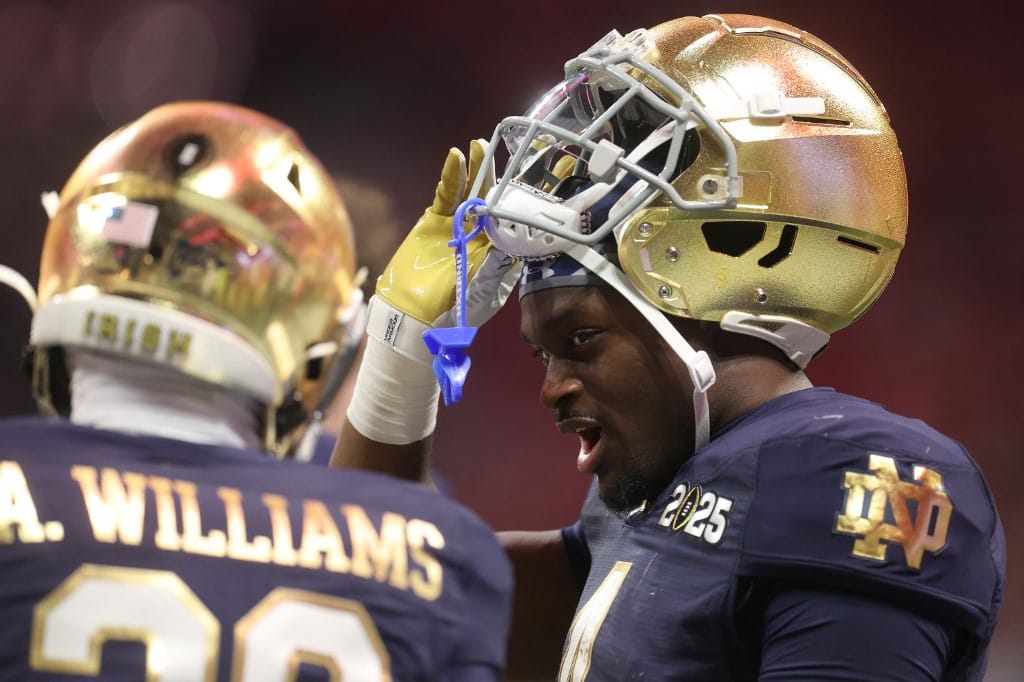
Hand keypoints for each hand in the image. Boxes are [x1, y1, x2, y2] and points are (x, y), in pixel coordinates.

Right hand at [345, 140, 517, 445]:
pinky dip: (451, 177)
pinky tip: (456, 158)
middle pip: (497, 201)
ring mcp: (459, 227)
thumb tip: (515, 241)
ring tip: (480, 146)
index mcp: (502, 253)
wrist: (414, 318)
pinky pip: (446, 195)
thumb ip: (498, 263)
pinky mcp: (435, 222)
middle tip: (512, 152)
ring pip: (471, 192)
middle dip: (503, 178)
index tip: (540, 181)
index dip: (528, 202)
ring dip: (477, 169)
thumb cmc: (454, 310)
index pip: (519, 222)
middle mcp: (484, 237)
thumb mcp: (484, 288)